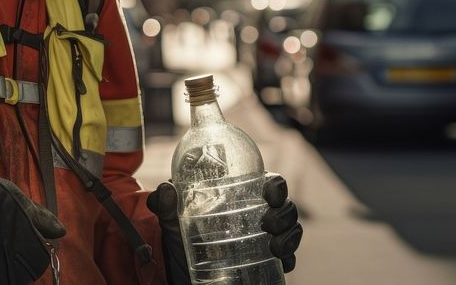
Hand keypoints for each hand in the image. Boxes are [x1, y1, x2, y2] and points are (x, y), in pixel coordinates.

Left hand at [146, 176, 303, 283]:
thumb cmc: (182, 238)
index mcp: (240, 196)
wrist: (182, 272)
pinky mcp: (267, 261)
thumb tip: (166, 191)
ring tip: (275, 247)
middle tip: (268, 223)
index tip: (271, 193)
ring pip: (291, 229)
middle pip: (285, 206)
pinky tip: (281, 260)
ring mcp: (265, 238)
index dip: (276, 185)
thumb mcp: (172, 221)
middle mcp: (257, 214)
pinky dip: (290, 257)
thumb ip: (164, 204)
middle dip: (285, 212)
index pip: (268, 183)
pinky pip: (289, 256)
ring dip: (290, 235)